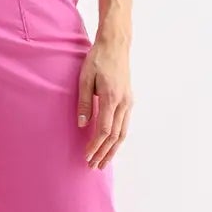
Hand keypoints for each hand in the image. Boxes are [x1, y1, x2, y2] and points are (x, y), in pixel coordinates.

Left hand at [76, 32, 132, 167]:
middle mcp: (123, 103)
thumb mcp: (85, 78)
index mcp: (111, 98)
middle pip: (115, 136)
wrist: (116, 45)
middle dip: (104, 153)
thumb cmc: (98, 59)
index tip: (86, 156)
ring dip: (113, 150)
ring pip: (123, 133)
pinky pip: (125, 124)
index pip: (104, 130)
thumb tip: (82, 124)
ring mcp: (128, 102)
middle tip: (94, 166)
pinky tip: (112, 145)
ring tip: (104, 162)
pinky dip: (118, 138)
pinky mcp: (129, 100)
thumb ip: (84, 102)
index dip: (95, 145)